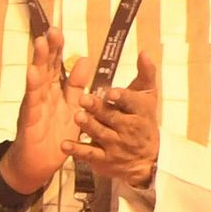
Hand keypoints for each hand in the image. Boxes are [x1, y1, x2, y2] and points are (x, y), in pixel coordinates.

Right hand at [0, 31, 84, 196]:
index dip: (57, 50)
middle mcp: (42, 96)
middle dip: (48, 49)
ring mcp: (34, 106)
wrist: (37, 164)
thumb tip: (84, 59)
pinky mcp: (30, 120)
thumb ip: (77, 86)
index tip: (58, 31)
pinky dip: (32, 87)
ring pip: (37, 80)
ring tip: (40, 43)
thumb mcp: (71, 108)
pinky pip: (32, 102)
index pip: (55, 66)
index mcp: (54, 93)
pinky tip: (33, 73)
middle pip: (45, 68)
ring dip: (38, 61)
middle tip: (52, 30)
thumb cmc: (52, 137)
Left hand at [77, 51, 159, 189]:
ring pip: (100, 134)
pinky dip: (77, 150)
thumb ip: (145, 74)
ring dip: (88, 125)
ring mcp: (115, 145)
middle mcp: (129, 129)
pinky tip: (64, 144)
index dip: (122, 97)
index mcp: (140, 111)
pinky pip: (89, 154)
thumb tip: (144, 52)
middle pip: (112, 117)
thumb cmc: (142, 120)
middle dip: (98, 109)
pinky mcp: (103, 160)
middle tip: (83, 99)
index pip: (132, 102)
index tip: (110, 92)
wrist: (146, 159)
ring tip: (76, 116)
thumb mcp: (146, 97)